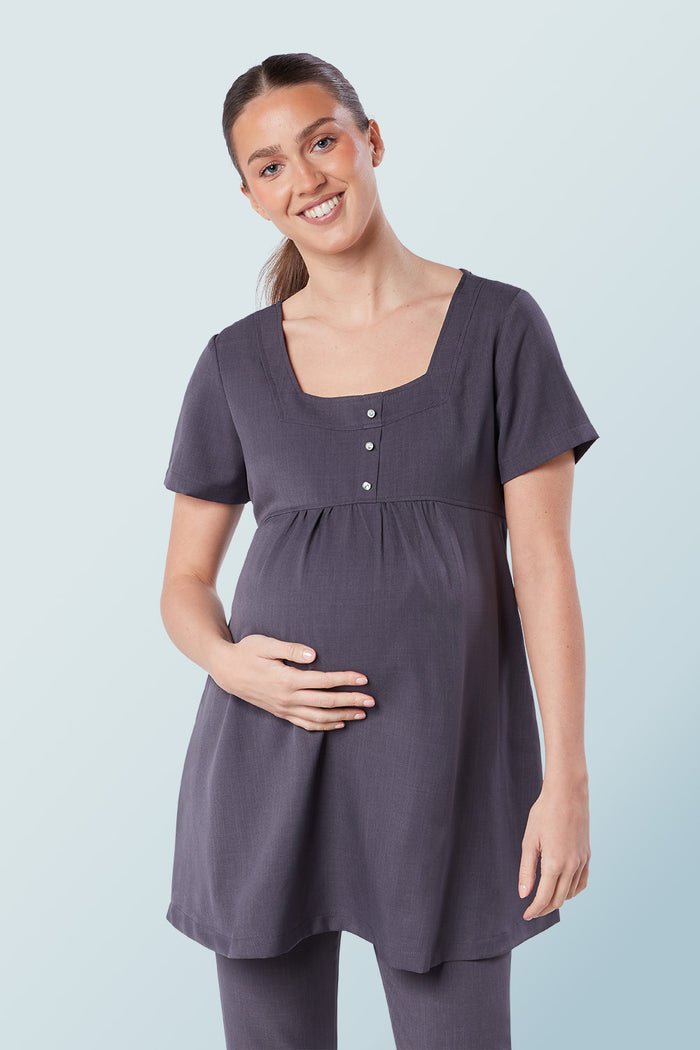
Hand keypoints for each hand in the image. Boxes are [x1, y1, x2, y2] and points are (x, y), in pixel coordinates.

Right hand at [211, 635, 375, 730]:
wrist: (226, 670)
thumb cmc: (247, 652)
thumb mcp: (266, 644)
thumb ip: (291, 649)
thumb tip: (314, 655)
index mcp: (286, 680)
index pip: (323, 681)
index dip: (345, 680)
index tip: (363, 679)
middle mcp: (287, 698)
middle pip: (326, 702)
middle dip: (351, 701)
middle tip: (372, 701)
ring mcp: (284, 708)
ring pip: (319, 717)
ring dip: (342, 716)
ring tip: (361, 714)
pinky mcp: (281, 713)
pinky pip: (306, 724)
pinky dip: (324, 726)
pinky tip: (338, 724)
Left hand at [518, 776, 590, 919]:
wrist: (567, 794)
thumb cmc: (544, 814)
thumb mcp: (529, 841)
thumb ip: (527, 870)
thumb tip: (524, 894)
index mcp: (554, 864)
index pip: (544, 898)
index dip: (534, 909)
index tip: (526, 915)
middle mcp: (571, 866)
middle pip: (558, 900)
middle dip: (544, 908)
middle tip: (532, 911)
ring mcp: (582, 861)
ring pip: (571, 893)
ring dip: (558, 901)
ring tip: (545, 901)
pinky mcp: (587, 855)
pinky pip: (582, 882)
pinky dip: (572, 891)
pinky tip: (563, 889)